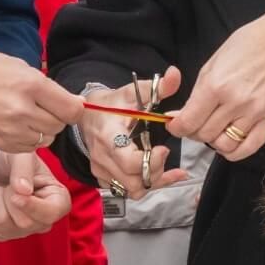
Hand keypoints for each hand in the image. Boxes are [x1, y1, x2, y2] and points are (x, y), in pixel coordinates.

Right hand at [0, 41, 82, 152]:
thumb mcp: (17, 65)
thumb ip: (45, 85)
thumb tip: (71, 101)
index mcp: (30, 85)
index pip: (71, 109)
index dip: (74, 108)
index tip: (70, 104)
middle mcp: (22, 110)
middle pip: (59, 126)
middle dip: (57, 117)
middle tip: (44, 106)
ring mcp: (9, 130)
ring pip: (45, 140)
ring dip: (43, 130)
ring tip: (28, 115)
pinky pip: (27, 148)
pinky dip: (28, 139)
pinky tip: (16, 125)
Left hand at [0, 141, 71, 239]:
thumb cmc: (7, 156)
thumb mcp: (19, 154)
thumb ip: (23, 169)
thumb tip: (24, 191)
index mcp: (55, 198)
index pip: (52, 213)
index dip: (33, 207)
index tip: (16, 196)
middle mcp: (39, 218)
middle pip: (24, 222)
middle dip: (8, 197)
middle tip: (8, 183)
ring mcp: (18, 229)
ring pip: (1, 224)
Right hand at [82, 69, 188, 201]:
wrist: (89, 116)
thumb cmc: (113, 104)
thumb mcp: (133, 92)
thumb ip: (157, 87)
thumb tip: (175, 74)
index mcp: (108, 135)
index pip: (128, 161)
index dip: (150, 161)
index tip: (164, 148)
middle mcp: (102, 157)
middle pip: (132, 181)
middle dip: (155, 172)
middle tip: (165, 155)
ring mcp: (102, 170)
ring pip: (131, 190)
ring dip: (152, 181)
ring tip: (166, 165)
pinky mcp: (104, 177)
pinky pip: (127, 191)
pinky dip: (147, 184)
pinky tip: (163, 172)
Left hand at [168, 4, 264, 160]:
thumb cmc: (245, 46)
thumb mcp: (212, 65)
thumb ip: (196, 94)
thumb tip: (181, 116)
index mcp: (215, 85)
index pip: (188, 122)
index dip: (177, 127)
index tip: (176, 125)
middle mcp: (234, 103)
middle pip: (204, 135)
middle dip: (195, 131)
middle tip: (197, 121)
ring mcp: (254, 113)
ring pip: (224, 145)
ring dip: (215, 141)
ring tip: (216, 128)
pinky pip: (248, 148)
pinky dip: (235, 151)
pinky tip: (230, 141)